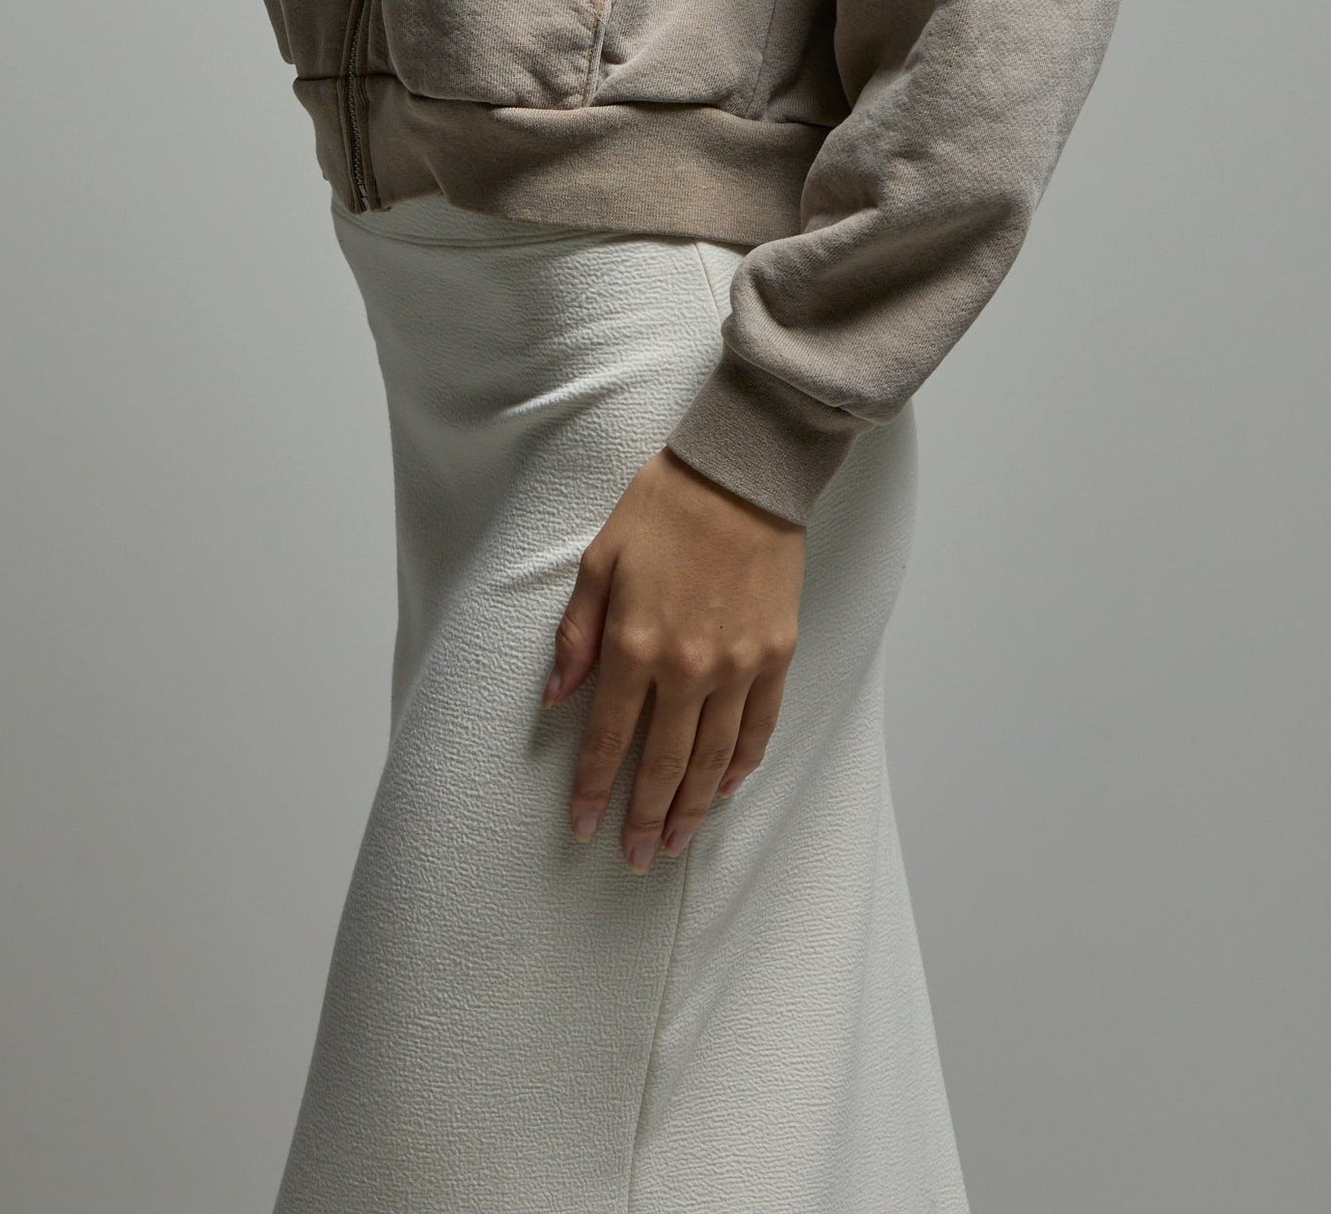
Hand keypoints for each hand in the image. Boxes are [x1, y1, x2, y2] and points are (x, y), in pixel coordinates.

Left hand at [542, 447, 805, 868]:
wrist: (741, 472)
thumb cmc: (664, 507)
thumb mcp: (600, 560)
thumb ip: (577, 635)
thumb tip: (554, 697)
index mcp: (635, 643)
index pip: (610, 737)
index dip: (595, 788)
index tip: (584, 826)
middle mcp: (687, 666)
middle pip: (663, 761)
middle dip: (644, 815)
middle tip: (634, 857)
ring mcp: (738, 664)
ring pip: (713, 756)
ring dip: (691, 806)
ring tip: (675, 841)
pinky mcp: (777, 653)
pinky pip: (759, 724)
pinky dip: (743, 763)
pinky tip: (727, 787)